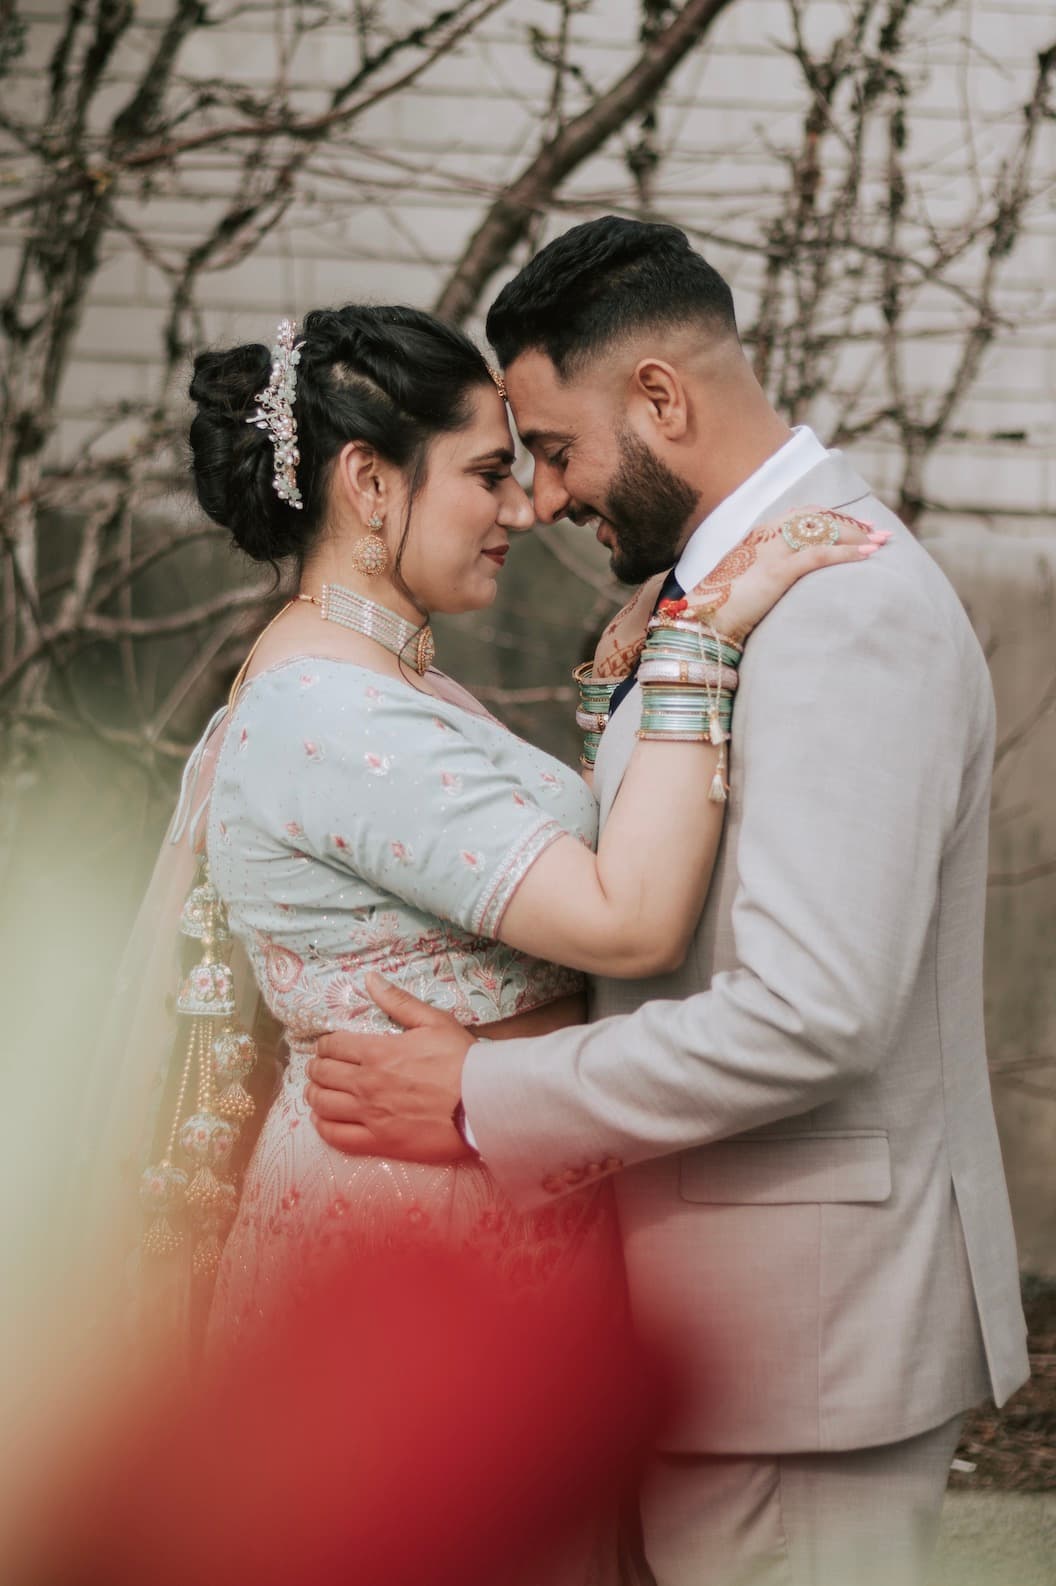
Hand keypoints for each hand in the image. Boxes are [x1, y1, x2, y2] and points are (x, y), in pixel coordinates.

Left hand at [306, 973, 475, 1162]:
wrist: (482, 1104)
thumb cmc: (461, 1060)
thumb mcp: (434, 1021)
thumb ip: (398, 1001)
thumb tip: (370, 979)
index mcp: (377, 1052)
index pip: (334, 1046)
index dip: (325, 1044)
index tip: (327, 1046)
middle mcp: (366, 1084)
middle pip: (323, 1074)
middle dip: (316, 1067)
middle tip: (318, 1067)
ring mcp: (370, 1115)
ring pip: (323, 1105)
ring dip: (314, 1095)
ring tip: (316, 1091)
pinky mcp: (379, 1142)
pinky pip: (337, 1136)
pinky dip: (323, 1127)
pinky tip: (321, 1120)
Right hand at [675, 510, 888, 644]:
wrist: (698, 621)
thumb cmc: (717, 610)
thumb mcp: (743, 586)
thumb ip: (762, 578)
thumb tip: (779, 587)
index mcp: (757, 536)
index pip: (801, 516)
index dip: (831, 519)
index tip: (855, 527)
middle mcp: (765, 536)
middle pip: (817, 519)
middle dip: (850, 524)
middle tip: (877, 532)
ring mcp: (771, 551)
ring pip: (823, 532)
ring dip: (856, 536)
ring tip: (881, 543)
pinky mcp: (777, 571)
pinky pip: (820, 555)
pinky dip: (848, 554)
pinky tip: (868, 556)